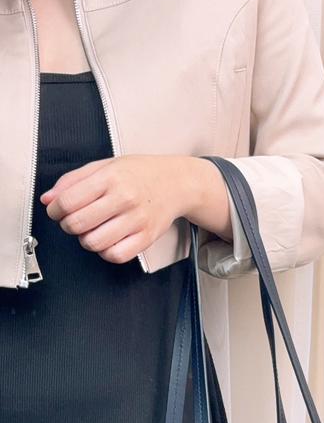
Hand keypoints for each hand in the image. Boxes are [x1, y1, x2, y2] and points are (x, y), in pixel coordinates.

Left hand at [40, 155, 232, 263]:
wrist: (176, 183)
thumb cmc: (138, 173)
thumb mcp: (104, 166)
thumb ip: (72, 181)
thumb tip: (48, 200)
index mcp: (110, 177)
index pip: (68, 201)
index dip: (55, 210)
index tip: (56, 211)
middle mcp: (124, 198)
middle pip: (78, 223)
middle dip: (68, 225)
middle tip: (73, 221)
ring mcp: (137, 220)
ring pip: (94, 243)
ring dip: (85, 240)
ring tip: (91, 230)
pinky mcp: (146, 238)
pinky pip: (116, 255)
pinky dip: (105, 252)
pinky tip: (107, 241)